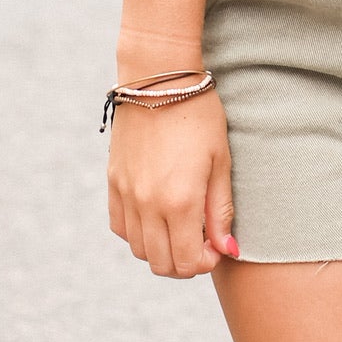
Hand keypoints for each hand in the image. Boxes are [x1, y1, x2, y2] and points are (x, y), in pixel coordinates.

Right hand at [107, 87, 236, 277]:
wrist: (159, 78)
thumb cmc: (199, 115)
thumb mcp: (220, 161)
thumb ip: (221, 211)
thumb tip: (227, 250)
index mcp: (179, 201)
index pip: (186, 262)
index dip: (205, 263)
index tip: (216, 246)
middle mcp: (148, 204)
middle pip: (161, 263)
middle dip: (184, 264)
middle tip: (200, 243)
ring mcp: (127, 194)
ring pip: (139, 249)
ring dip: (161, 250)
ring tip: (180, 229)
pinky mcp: (113, 181)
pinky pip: (120, 226)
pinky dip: (137, 233)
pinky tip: (156, 216)